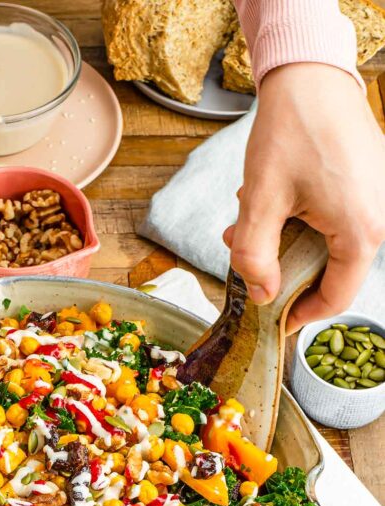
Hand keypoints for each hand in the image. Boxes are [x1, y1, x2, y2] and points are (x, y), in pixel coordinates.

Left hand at [224, 63, 384, 332]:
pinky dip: (300, 220)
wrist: (311, 74)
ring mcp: (375, 200)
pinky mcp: (366, 185)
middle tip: (244, 257)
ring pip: (326, 243)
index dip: (301, 314)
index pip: (335, 297)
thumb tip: (262, 295)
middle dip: (281, 268)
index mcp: (360, 232)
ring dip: (284, 241)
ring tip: (249, 220)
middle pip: (329, 271)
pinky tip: (271, 200)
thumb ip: (255, 256)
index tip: (272, 320)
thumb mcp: (260, 200)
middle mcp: (377, 219)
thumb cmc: (290, 131)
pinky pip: (334, 219)